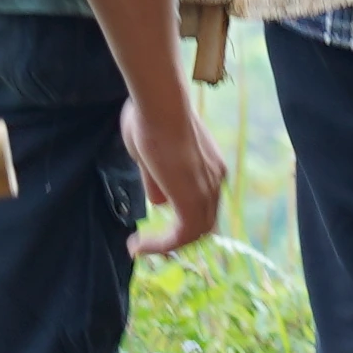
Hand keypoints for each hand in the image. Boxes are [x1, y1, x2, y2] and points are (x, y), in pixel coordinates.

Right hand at [121, 91, 230, 257]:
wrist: (160, 105)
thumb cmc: (151, 118)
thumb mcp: (152, 155)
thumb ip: (157, 180)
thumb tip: (158, 203)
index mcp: (210, 166)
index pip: (204, 204)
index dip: (183, 219)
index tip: (158, 224)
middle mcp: (215, 180)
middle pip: (204, 222)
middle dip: (177, 237)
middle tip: (149, 244)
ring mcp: (207, 190)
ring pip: (194, 232)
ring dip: (165, 245)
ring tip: (138, 247)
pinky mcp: (193, 201)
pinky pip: (181, 236)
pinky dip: (160, 246)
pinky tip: (137, 246)